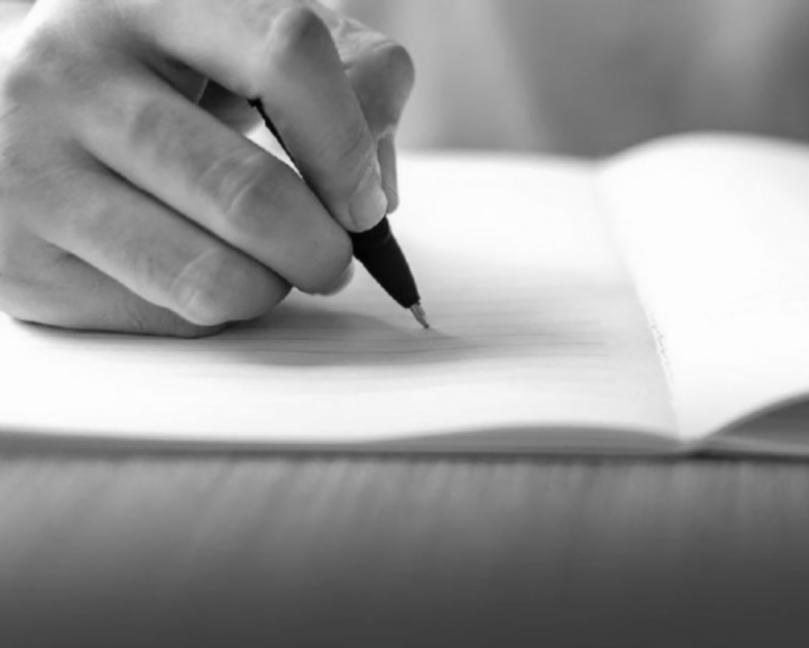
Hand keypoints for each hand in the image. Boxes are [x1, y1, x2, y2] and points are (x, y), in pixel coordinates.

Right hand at [0, 0, 413, 335]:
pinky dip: (213, 310)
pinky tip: (196, 268)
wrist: (18, 113)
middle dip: (322, 249)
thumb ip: (347, 80)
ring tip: (272, 268)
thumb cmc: (164, 79)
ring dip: (273, 288)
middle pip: (251, 194)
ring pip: (211, 277)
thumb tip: (376, 189)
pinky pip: (167, 317)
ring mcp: (31, 167)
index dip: (349, 144)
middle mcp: (71, 70)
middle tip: (333, 257)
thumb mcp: (253, 43)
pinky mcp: (19, 258)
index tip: (364, 202)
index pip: (287, 53)